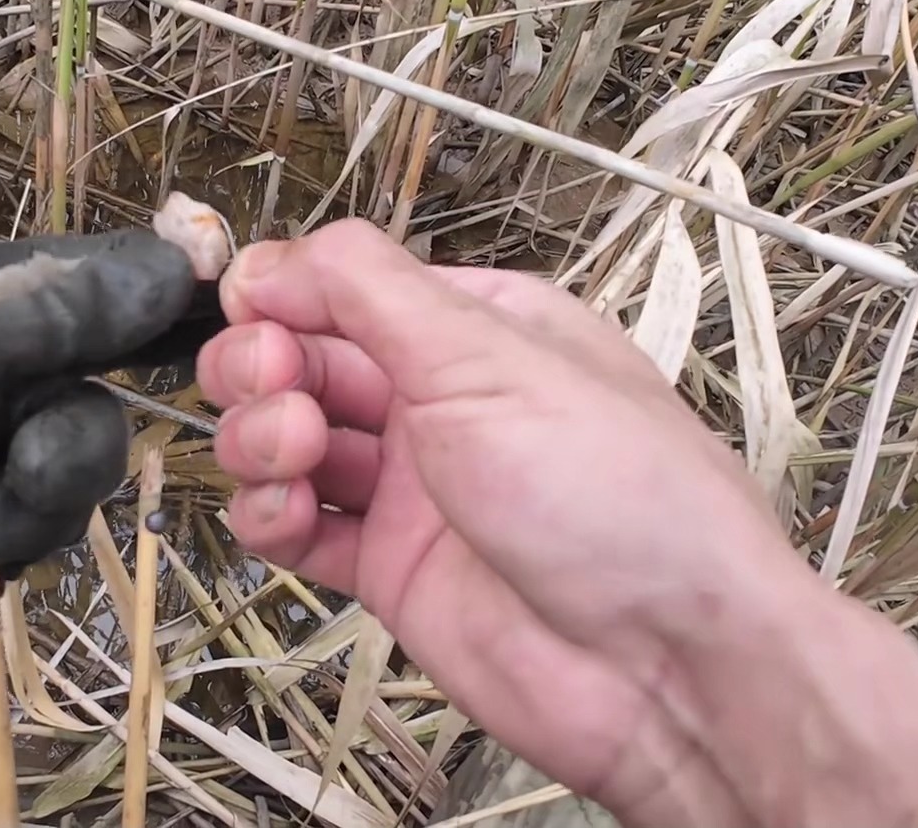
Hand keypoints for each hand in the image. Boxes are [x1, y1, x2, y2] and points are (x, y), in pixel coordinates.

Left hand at [0, 230, 217, 812]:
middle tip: (29, 436)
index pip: (58, 273)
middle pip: (85, 367)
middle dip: (60, 414)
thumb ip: (45, 307)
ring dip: (28, 486)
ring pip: (80, 450)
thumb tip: (175, 254)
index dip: (132, 286)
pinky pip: (49, 521)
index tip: (213, 293)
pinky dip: (1, 534)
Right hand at [196, 220, 917, 827]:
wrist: (666, 666)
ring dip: (261, 436)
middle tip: (273, 383)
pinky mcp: (392, 568)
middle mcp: (444, 401)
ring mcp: (416, 487)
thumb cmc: (629, 502)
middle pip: (305, 357)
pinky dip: (270, 515)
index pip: (349, 284)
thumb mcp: (493, 360)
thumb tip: (283, 251)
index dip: (287, 291)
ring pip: (288, 438)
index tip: (251, 305)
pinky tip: (288, 514)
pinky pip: (297, 526)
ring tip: (294, 451)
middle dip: (264, 360)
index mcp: (481, 329)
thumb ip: (376, 294)